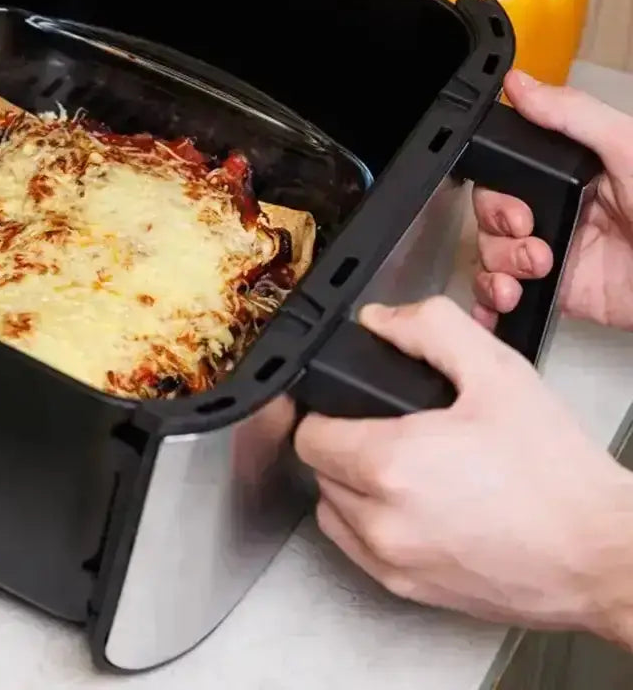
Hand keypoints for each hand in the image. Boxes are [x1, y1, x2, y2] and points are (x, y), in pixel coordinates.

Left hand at [294, 296, 632, 641]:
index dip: (325, 410)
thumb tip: (381, 320)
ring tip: (395, 464)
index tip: (347, 404)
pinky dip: (367, 523)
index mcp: (391, 464)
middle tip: (382, 427)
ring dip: (349, 484)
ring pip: (332, 510)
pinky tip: (406, 503)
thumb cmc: (557, 475)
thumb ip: (430, 330)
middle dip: (342, 442)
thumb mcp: (497, 373)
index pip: (310, 433)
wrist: (603, 554)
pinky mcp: (408, 592)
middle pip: (319, 469)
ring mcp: (393, 563)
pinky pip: (357, 549)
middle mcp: (381, 521)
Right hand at [473, 69, 632, 331]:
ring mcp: (557, 253)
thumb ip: (575, 116)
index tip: (516, 208)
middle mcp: (562, 210)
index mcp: (576, 173)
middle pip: (491, 216)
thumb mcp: (629, 152)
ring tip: (535, 272)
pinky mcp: (559, 292)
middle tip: (528, 237)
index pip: (508, 173)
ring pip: (491, 255)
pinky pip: (506, 294)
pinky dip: (490, 300)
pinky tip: (502, 300)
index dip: (497, 192)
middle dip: (497, 230)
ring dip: (497, 267)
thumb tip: (523, 85)